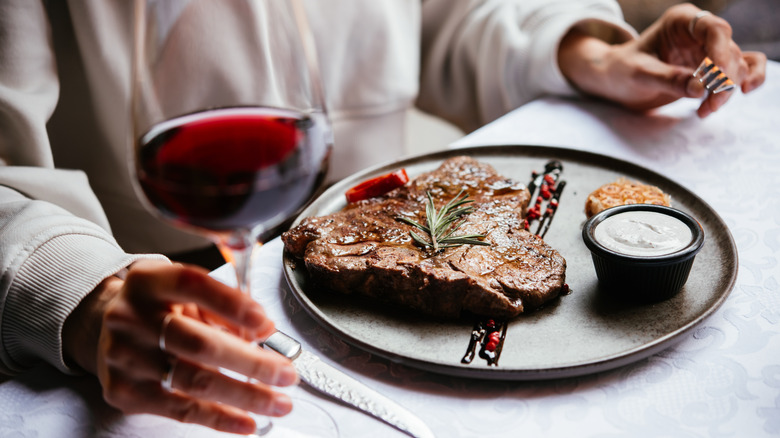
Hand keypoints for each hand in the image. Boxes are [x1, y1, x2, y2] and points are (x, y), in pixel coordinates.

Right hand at [63, 260, 297, 434]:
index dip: (233, 304)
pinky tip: (248, 421)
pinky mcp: (124, 392)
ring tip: (279, 402)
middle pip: (199, 344)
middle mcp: (130, 317)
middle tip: (287, 374)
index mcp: (148, 281)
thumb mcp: (186, 293)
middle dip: (251, 363)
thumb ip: (223, 305)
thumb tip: (264, 329)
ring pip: (195, 381)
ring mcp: (124, 357)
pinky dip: (220, 418)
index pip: (192, 285)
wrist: (103, 327)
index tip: (266, 324)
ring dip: (245, 396)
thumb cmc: (159, 307)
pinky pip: (181, 410)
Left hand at [558, 3, 765, 116]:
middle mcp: (699, 31)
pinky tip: (746, 92)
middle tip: (709, 105)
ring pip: (735, 64)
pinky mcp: (713, 67)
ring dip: (726, 89)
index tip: (716, 78)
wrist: (616, 81)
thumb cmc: (622, 70)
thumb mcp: (639, 74)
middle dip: (723, 80)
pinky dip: (750, 78)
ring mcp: (708, 48)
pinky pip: (743, 66)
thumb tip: (700, 89)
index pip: (713, 29)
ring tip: (705, 111)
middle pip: (728, 50)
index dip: (720, 52)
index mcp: (680, 21)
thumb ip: (667, 79)